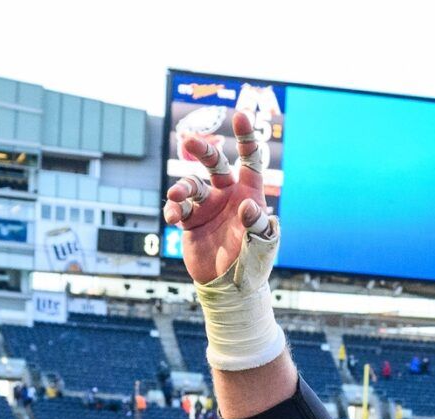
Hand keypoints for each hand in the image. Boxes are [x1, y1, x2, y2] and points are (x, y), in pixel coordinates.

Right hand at [163, 108, 272, 286]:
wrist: (230, 287)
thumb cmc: (253, 266)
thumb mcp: (261, 246)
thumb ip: (257, 225)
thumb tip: (247, 205)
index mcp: (249, 195)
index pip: (250, 161)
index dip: (246, 138)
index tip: (240, 115)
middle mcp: (227, 196)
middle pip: (214, 164)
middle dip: (202, 150)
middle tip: (188, 139)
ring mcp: (208, 207)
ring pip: (191, 184)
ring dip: (182, 187)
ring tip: (177, 198)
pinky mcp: (191, 220)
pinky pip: (178, 207)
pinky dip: (173, 208)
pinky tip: (173, 218)